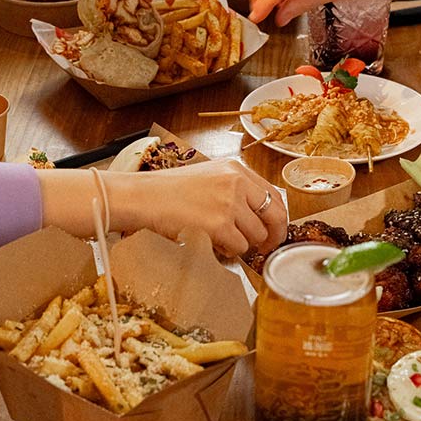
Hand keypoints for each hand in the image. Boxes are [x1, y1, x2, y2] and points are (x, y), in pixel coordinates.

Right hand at [106, 159, 286, 256]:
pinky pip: (239, 247)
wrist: (143, 197)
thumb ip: (233, 190)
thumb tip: (256, 216)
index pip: (274, 194)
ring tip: (222, 241)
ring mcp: (229, 203)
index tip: (272, 230)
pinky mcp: (219, 224)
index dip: (277, 217)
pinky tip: (213, 243)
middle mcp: (237, 182)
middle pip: (275, 215)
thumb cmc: (167, 191)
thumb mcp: (207, 177)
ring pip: (257, 235)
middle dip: (273, 236)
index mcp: (235, 169)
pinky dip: (228, 251)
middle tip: (265, 248)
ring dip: (243, 244)